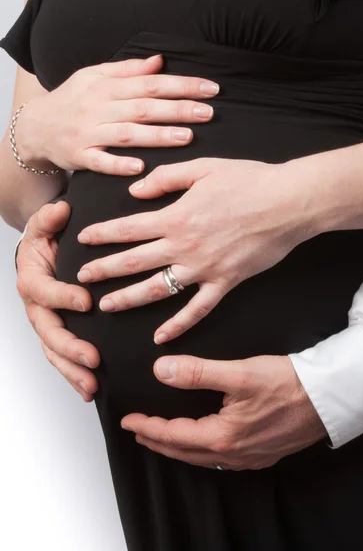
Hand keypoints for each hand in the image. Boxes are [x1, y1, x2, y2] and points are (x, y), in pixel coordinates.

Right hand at [15, 55, 217, 174]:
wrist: (34, 126)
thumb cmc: (71, 99)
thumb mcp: (94, 76)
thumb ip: (128, 70)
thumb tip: (160, 61)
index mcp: (107, 86)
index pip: (151, 83)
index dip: (183, 85)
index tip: (211, 89)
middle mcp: (99, 108)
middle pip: (144, 107)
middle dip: (178, 109)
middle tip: (209, 113)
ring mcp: (89, 133)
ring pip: (128, 134)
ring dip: (158, 136)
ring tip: (187, 137)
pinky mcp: (80, 156)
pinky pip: (101, 162)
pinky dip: (119, 164)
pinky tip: (140, 167)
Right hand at [16, 201, 99, 400]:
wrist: (45, 252)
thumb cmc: (47, 240)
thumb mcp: (45, 224)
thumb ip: (50, 218)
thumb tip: (61, 210)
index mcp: (31, 280)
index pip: (44, 291)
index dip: (63, 297)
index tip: (87, 302)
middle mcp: (35, 306)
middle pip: (48, 332)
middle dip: (70, 347)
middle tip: (93, 358)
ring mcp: (45, 323)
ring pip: (54, 352)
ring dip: (72, 370)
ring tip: (92, 385)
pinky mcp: (56, 334)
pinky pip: (62, 358)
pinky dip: (74, 375)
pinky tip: (90, 390)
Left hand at [76, 157, 311, 341]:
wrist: (288, 202)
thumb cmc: (248, 180)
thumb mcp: (202, 168)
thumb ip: (165, 179)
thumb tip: (135, 192)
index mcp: (176, 217)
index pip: (128, 228)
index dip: (102, 234)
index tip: (83, 240)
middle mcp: (184, 246)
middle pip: (135, 262)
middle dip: (104, 271)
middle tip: (81, 279)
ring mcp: (204, 269)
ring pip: (158, 289)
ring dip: (129, 298)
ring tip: (107, 306)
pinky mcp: (225, 283)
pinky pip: (198, 310)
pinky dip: (179, 326)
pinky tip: (161, 338)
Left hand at [120, 354, 326, 469]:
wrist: (329, 396)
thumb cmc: (288, 383)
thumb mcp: (239, 372)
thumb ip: (197, 372)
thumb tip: (161, 371)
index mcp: (223, 436)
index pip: (173, 435)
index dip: (147, 427)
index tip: (127, 420)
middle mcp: (234, 453)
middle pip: (184, 452)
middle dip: (157, 441)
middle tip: (138, 431)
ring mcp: (250, 457)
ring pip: (203, 458)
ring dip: (178, 448)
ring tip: (163, 438)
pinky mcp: (263, 453)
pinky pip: (222, 459)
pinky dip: (202, 451)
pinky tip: (203, 444)